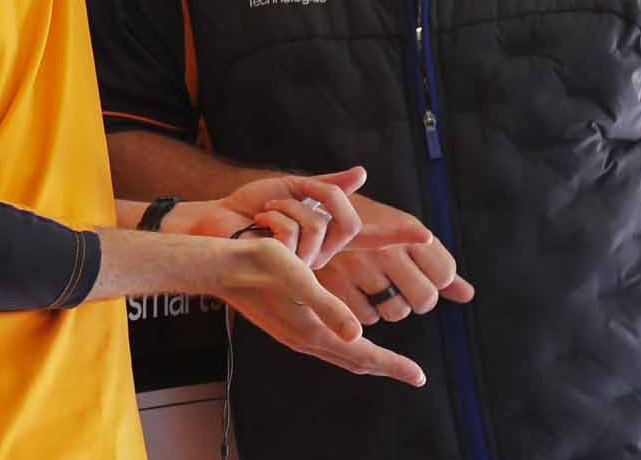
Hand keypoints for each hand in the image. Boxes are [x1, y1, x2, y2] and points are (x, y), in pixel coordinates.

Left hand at [174, 166, 432, 268]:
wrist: (214, 224)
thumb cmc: (248, 210)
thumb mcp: (290, 189)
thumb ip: (327, 185)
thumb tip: (362, 172)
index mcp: (324, 237)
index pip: (369, 235)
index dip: (397, 235)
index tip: (426, 234)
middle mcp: (320, 255)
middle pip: (346, 221)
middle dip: (321, 195)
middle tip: (290, 191)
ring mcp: (304, 267)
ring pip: (318, 226)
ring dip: (286, 207)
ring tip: (263, 216)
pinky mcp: (285, 271)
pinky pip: (295, 234)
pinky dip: (274, 218)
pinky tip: (257, 226)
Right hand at [214, 236, 427, 386]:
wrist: (221, 267)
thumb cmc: (258, 264)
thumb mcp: (298, 278)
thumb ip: (328, 307)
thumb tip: (357, 333)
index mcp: (313, 331)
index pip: (363, 355)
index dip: (393, 366)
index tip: (419, 376)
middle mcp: (307, 338)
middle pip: (355, 360)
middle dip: (385, 367)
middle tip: (411, 373)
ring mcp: (296, 334)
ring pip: (341, 354)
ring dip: (366, 357)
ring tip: (385, 358)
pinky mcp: (288, 325)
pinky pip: (327, 345)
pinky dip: (346, 347)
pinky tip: (346, 336)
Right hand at [318, 194, 471, 323]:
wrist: (307, 210)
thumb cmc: (362, 224)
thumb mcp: (399, 230)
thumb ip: (435, 264)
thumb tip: (467, 295)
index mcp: (405, 228)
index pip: (445, 272)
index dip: (436, 281)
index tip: (420, 274)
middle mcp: (386, 247)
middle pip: (425, 298)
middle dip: (416, 300)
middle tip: (399, 288)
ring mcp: (360, 267)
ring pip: (396, 312)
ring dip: (389, 308)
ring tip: (373, 287)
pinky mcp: (336, 285)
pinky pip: (367, 317)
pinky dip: (364, 312)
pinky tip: (354, 292)